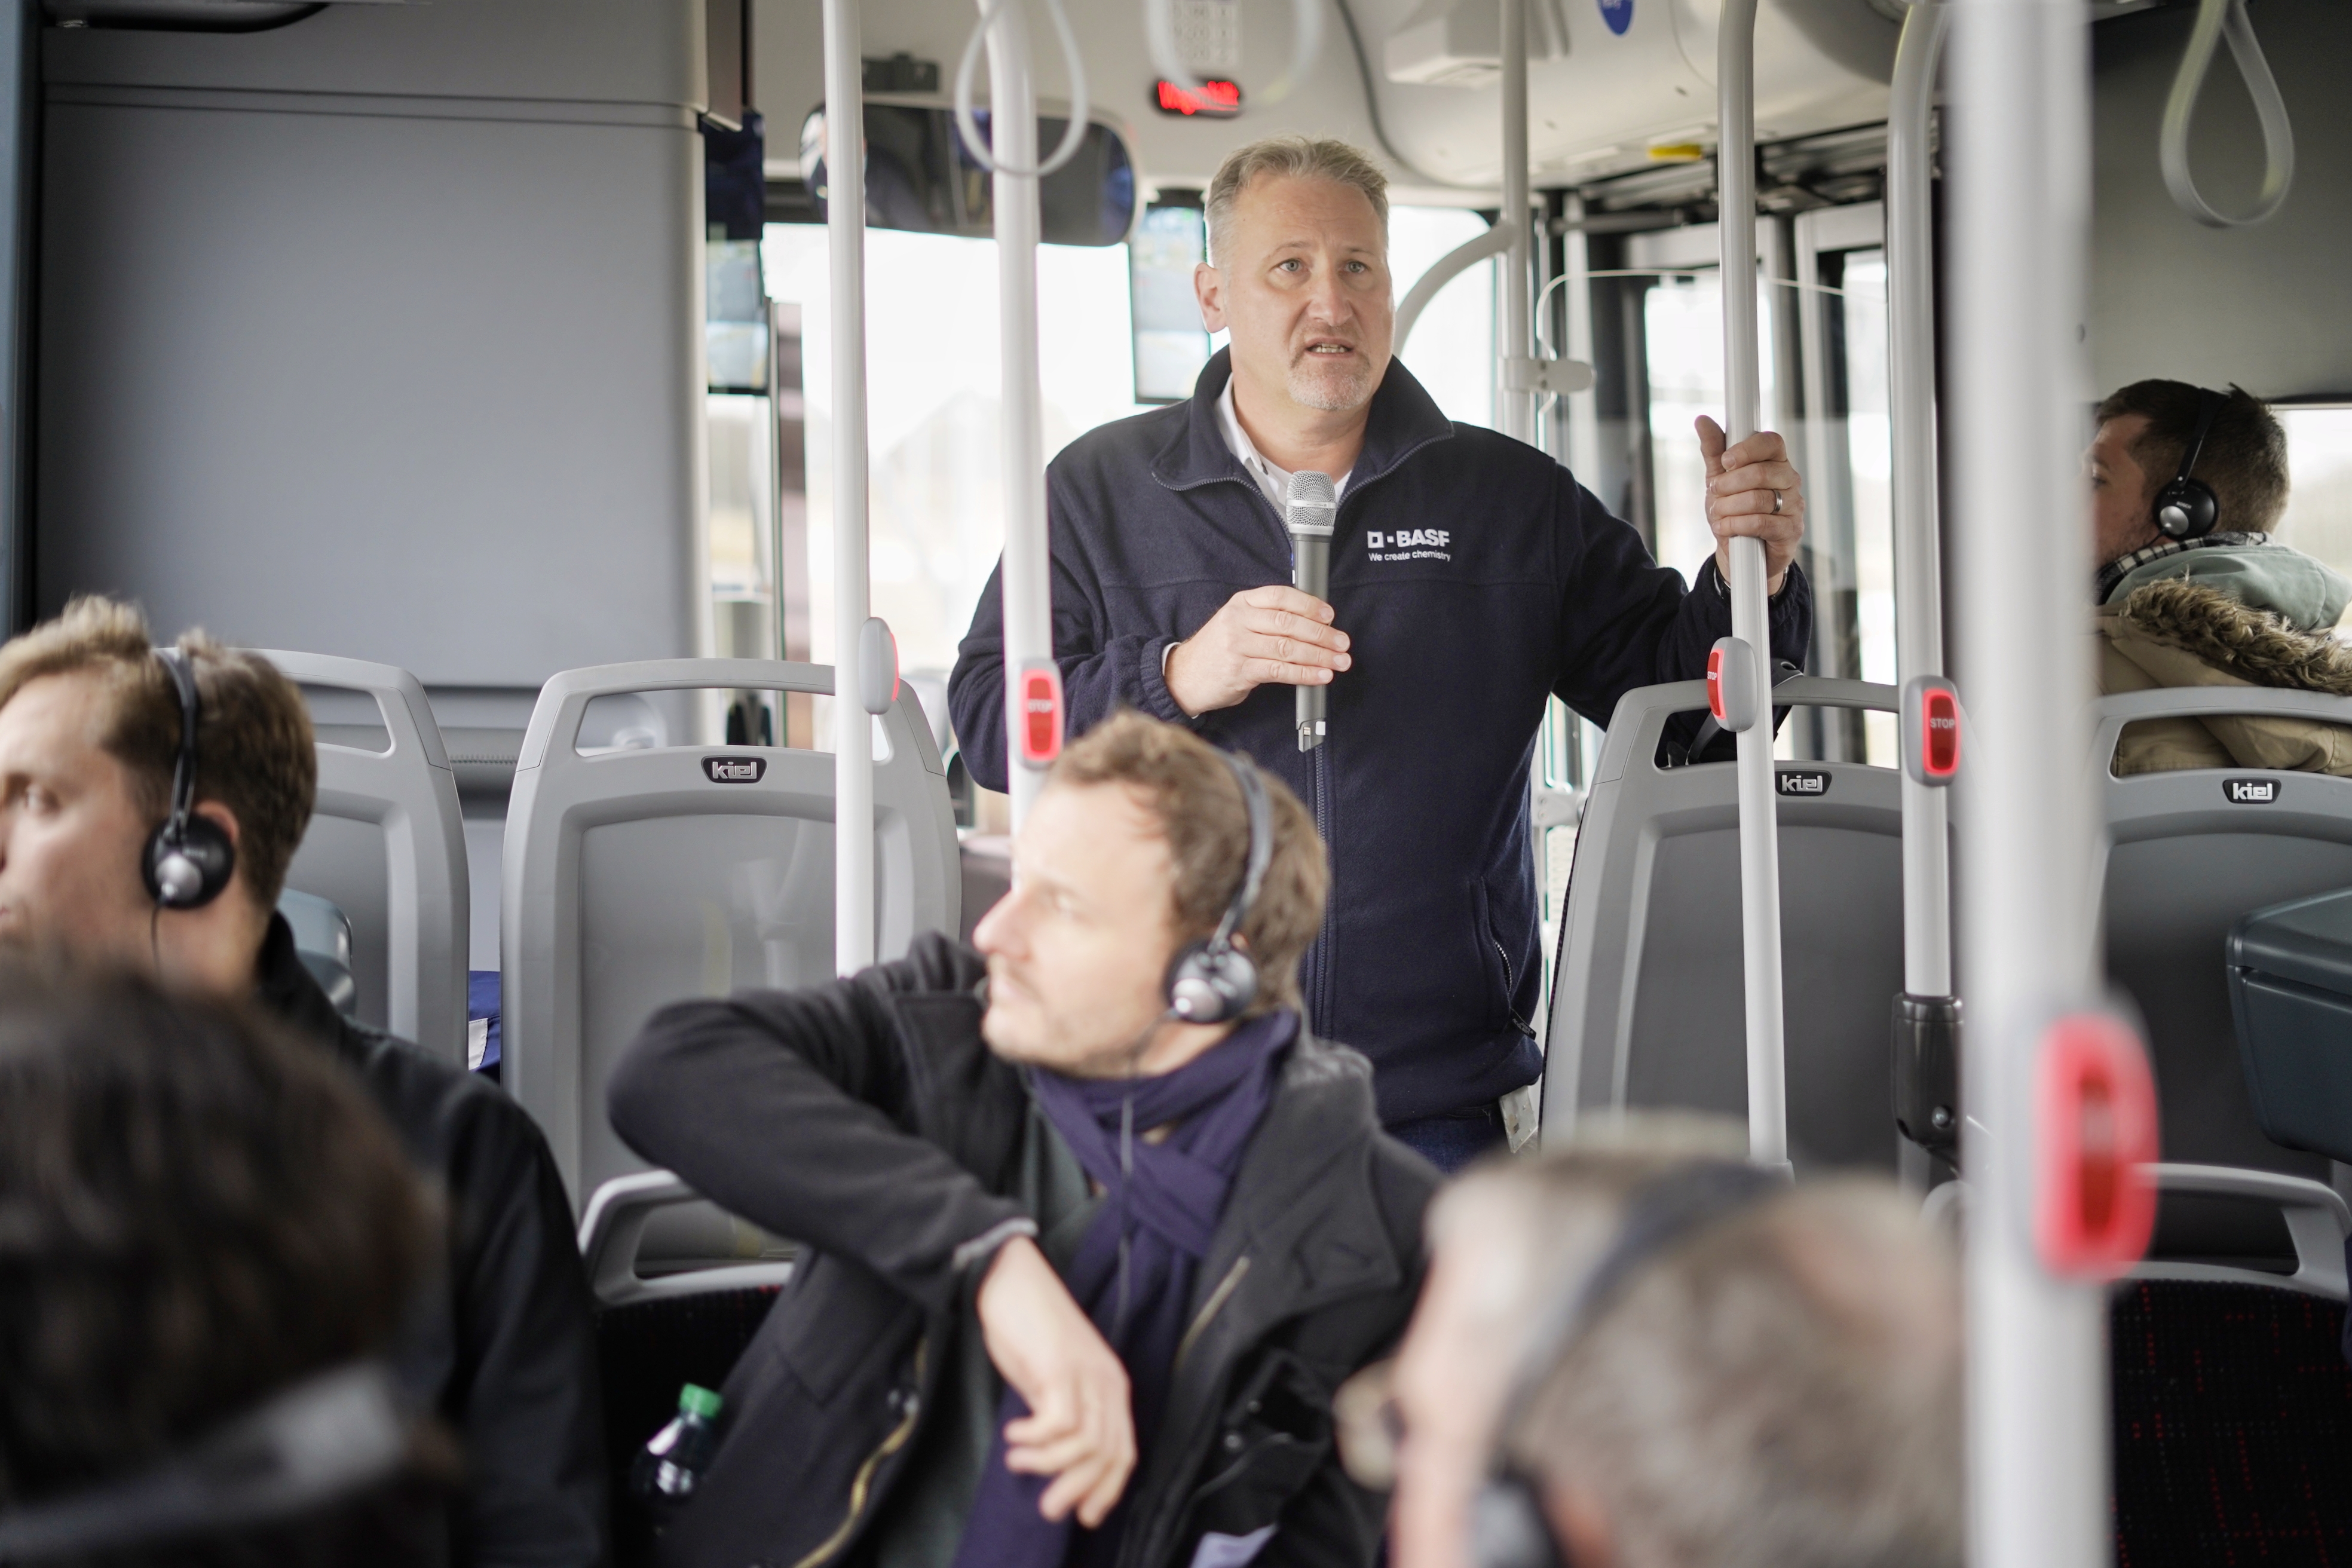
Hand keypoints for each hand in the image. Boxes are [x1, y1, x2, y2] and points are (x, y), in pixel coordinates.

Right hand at [975, 1236, 1135, 1526]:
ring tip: (1017, 1461)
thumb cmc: (1028, 1329)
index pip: (1124, 1451)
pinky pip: (1058, 1422)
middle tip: (1048, 1508)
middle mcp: (1107, 1381)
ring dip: (1048, 1465)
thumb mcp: (1051, 1380)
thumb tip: (1057, 1461)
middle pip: (1108, 1454)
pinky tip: (1013, 1435)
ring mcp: (1085, 1372)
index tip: (1086, 1516)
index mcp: (1111, 1386)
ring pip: (1085, 1443)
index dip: (1108, 1490)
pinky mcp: (1059, 1366)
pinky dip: (1034, 1438)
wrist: (1011, 1278)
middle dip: (1078, 1490)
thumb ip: (1062, 1414)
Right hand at [1164, 585, 1350, 716]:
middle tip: (1342, 642)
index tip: (1329, 615)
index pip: (1281, 597)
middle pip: (1288, 623)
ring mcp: (1238, 646)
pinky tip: (1320, 676)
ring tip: (1338, 661)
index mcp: (1241, 603)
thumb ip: (1267, 619)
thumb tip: (1311, 624)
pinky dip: (1304, 673)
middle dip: (1321, 633)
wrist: (1183, 676)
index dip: (1309, 604)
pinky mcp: (1240, 671)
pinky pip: (1279, 671)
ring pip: (1287, 648)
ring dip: (1319, 656)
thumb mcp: (1237, 623)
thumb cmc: (1217, 650)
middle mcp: (1239, 621)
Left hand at [1696, 417, 1803, 593]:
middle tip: (1715, 492)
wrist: (1740, 552)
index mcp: (1775, 461)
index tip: (1725, 461)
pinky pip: (1762, 523)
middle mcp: (1789, 480)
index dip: (1747, 449)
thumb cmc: (1733, 511)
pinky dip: (1736, 525)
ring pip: (1759, 499)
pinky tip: (1724, 528)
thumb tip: (1702, 420)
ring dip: (1729, 507)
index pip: (1772, 442)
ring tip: (1718, 513)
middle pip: (1762, 472)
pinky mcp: (1790, 530)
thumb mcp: (1719, 479)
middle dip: (1729, 484)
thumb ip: (1714, 451)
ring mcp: (1793, 505)